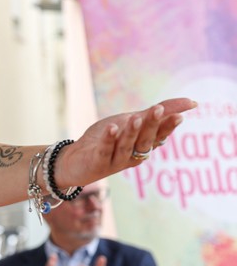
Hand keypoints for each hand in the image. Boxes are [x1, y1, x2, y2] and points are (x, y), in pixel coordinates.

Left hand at [54, 98, 196, 187]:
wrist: (74, 160)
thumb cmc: (106, 140)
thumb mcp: (130, 122)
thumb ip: (155, 114)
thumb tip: (191, 103)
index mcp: (142, 146)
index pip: (159, 135)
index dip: (168, 126)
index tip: (179, 114)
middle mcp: (132, 155)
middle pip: (145, 141)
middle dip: (152, 125)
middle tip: (158, 109)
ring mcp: (115, 160)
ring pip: (127, 146)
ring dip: (132, 132)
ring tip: (135, 118)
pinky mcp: (98, 162)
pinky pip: (105, 150)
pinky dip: (109, 139)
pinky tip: (112, 128)